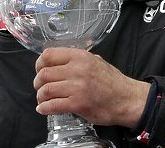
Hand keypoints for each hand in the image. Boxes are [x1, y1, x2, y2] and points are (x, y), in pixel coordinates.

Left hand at [34, 48, 149, 128]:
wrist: (127, 99)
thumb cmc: (113, 82)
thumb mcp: (98, 62)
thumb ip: (79, 60)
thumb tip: (59, 62)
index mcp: (82, 57)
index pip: (48, 55)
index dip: (39, 64)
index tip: (40, 70)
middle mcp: (78, 70)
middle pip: (43, 74)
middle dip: (37, 83)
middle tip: (41, 87)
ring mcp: (77, 87)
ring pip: (45, 90)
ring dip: (41, 97)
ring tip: (44, 99)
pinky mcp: (77, 104)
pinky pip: (51, 106)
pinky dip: (44, 108)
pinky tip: (45, 108)